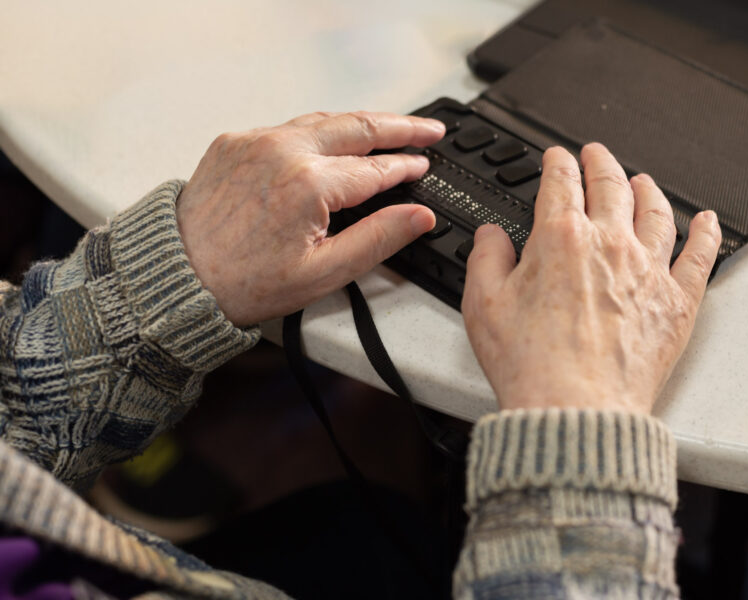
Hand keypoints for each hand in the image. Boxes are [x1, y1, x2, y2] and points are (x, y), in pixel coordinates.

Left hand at [176, 111, 444, 326]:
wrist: (178, 279)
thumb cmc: (243, 283)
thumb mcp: (324, 272)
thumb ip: (379, 239)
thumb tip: (420, 216)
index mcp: (308, 184)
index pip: (376, 168)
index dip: (406, 167)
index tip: (424, 166)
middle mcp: (282, 151)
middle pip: (357, 127)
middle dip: (400, 126)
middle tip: (430, 129)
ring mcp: (256, 141)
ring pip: (324, 121)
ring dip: (362, 123)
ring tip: (391, 127)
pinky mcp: (235, 142)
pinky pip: (289, 127)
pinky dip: (321, 130)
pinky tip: (336, 138)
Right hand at [462, 144, 721, 413]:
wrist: (576, 411)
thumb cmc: (532, 366)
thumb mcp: (482, 305)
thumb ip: (486, 258)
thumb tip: (492, 236)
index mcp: (561, 238)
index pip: (562, 182)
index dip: (557, 162)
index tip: (556, 158)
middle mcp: (610, 245)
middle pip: (611, 185)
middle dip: (601, 163)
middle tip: (596, 155)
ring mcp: (649, 271)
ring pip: (656, 212)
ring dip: (648, 189)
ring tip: (643, 181)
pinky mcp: (677, 303)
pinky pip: (700, 257)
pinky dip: (705, 234)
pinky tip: (707, 222)